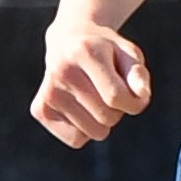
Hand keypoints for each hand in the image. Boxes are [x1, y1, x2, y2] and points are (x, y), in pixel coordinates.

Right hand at [31, 21, 151, 145]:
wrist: (67, 40)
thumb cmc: (106, 51)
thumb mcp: (128, 53)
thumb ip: (138, 74)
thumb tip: (141, 96)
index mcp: (86, 52)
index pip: (116, 97)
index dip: (135, 103)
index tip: (137, 95)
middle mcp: (62, 71)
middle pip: (107, 117)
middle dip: (118, 110)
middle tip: (109, 90)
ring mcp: (49, 91)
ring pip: (95, 132)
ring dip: (103, 121)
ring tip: (94, 96)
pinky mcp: (40, 109)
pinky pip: (76, 140)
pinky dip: (85, 130)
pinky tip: (80, 107)